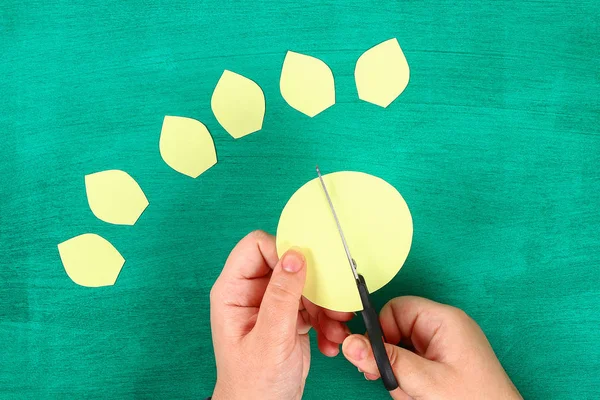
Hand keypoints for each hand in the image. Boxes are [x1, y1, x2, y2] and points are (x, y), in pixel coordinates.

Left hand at [210, 231, 350, 399]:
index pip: (256, 246)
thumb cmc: (253, 384)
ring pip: (305, 284)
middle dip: (312, 283)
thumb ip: (281, 296)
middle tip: (329, 304)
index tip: (307, 268)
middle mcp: (251, 292)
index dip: (282, 252)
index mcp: (233, 291)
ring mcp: (272, 305)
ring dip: (325, 306)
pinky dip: (326, 321)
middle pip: (286, 263)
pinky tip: (328, 340)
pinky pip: (313, 305)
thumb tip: (295, 256)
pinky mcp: (289, 318)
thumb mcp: (270, 339)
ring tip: (334, 327)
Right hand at [342, 296, 521, 399]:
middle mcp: (443, 328)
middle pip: (395, 331)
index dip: (381, 333)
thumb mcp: (424, 382)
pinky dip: (411, 384)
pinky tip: (422, 396)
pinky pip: (413, 365)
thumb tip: (351, 343)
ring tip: (420, 396)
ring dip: (403, 378)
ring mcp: (444, 346)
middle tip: (405, 385)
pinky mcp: (443, 362)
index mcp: (443, 320)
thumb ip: (386, 361)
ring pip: (401, 352)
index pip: (395, 309)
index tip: (380, 360)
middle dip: (394, 362)